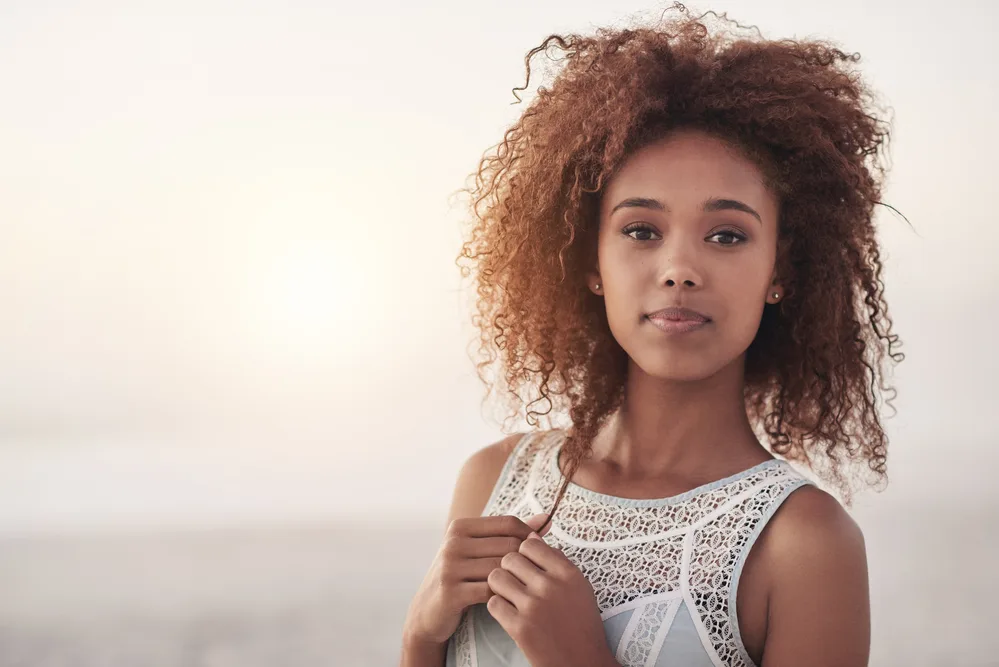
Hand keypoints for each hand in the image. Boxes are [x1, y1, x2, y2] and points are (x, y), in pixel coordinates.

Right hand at [403, 514, 548, 645]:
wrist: (428, 611)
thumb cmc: (461, 577)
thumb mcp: (479, 551)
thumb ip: (511, 534)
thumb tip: (546, 518)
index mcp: (460, 527)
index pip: (508, 523)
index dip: (529, 536)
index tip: (537, 552)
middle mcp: (453, 543)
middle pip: (508, 545)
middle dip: (525, 560)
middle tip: (536, 574)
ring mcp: (450, 567)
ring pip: (501, 568)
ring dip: (516, 579)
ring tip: (524, 588)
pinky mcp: (451, 592)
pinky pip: (490, 591)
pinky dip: (504, 595)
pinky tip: (508, 600)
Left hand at [486, 515, 616, 666]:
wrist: (583, 663)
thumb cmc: (581, 624)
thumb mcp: (578, 587)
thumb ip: (556, 560)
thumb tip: (531, 536)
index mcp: (568, 573)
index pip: (530, 544)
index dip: (523, 554)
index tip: (526, 567)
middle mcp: (551, 586)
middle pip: (510, 558)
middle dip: (508, 569)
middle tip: (515, 583)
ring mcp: (534, 606)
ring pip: (496, 577)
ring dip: (499, 586)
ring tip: (509, 596)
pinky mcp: (520, 627)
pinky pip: (493, 603)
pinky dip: (497, 608)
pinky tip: (508, 614)